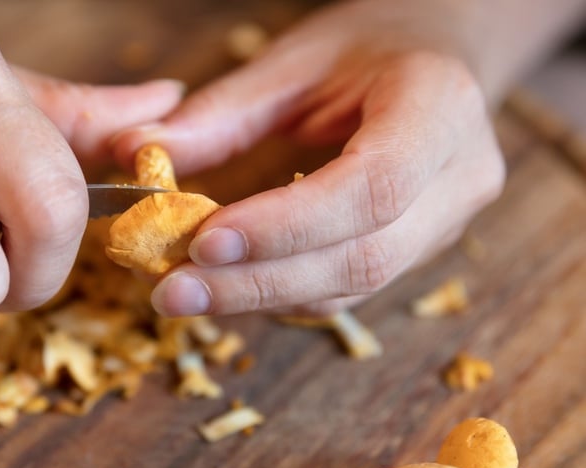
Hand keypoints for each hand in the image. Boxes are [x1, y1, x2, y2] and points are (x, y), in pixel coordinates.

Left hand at [114, 0, 505, 316]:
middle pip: (362, 256)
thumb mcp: (296, 60)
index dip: (286, 225)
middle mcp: (457, 179)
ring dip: (259, 297)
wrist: (439, 58)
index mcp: (439, 109)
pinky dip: (279, 293)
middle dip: (258, 282)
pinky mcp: (418, 252)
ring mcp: (446, 225)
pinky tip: (222, 287)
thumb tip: (132, 151)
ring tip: (181, 293)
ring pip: (351, 285)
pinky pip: (345, 289)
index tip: (203, 241)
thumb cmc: (369, 48)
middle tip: (171, 291)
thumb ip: (220, 112)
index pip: (372, 188)